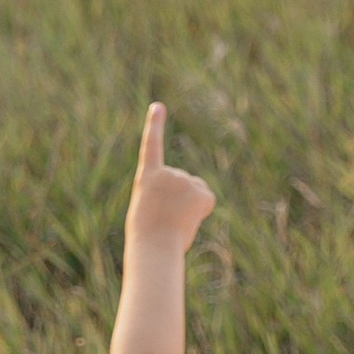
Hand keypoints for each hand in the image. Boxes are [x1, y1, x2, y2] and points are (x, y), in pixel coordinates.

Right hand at [125, 100, 214, 256]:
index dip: (155, 125)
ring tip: (174, 223)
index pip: (151, 145)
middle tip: (165, 219)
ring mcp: (184, 179)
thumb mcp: (148, 212)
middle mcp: (167, 172)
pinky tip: (188, 220)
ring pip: (194, 193)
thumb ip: (163, 198)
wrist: (154, 246)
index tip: (158, 106)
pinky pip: (206, 201)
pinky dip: (201, 212)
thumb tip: (184, 206)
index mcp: (147, 176)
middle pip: (183, 184)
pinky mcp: (201, 191)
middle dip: (179, 202)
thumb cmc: (147, 237)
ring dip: (188, 209)